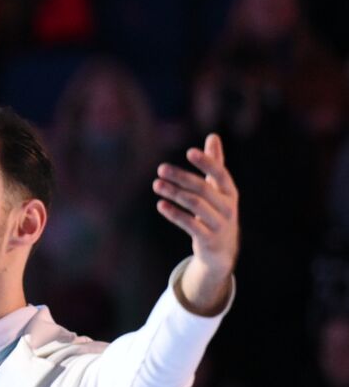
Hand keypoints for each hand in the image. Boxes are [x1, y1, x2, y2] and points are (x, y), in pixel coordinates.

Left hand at [154, 133, 238, 313]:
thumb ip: (215, 164)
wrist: (222, 250)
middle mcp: (228, 206)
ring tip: (156, 185)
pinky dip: (175, 214)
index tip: (190, 152)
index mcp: (230, 192)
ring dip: (174, 194)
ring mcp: (219, 224)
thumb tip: (213, 136)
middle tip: (160, 169)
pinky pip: (190, 225)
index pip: (220, 174)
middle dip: (181, 177)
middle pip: (203, 189)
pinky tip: (161, 204)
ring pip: (195, 205)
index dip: (207, 163)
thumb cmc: (217, 212)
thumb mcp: (218, 190)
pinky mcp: (208, 239)